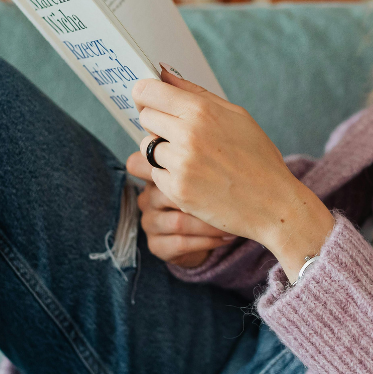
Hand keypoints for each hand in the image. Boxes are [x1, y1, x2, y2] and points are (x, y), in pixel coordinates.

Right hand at [126, 150, 232, 267]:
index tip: (204, 168)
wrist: (212, 228)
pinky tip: (226, 237)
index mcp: (153, 173)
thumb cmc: (211, 191)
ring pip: (178, 222)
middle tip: (229, 198)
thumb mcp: (207, 168)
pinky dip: (207, 241)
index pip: (140, 164)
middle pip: (167, 194)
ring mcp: (150, 222)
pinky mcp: (157, 245)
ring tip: (232, 222)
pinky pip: (181, 243)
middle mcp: (147, 197)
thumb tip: (215, 127)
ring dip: (209, 224)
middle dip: (203, 198)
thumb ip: (203, 150)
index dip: (165, 163)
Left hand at [133, 69, 334, 281]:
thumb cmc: (258, 157)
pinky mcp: (177, 191)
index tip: (150, 101)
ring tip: (190, 158)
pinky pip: (155, 174)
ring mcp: (180, 165)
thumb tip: (163, 72)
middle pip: (145, 118)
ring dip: (162, 151)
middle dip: (157, 123)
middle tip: (179, 134)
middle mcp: (187, 135)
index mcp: (202, 111)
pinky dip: (169, 175)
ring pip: (147, 147)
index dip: (145, 95)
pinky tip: (194, 178)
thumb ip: (195, 93)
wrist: (273, 204)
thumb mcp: (235, 115)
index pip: (147, 92)